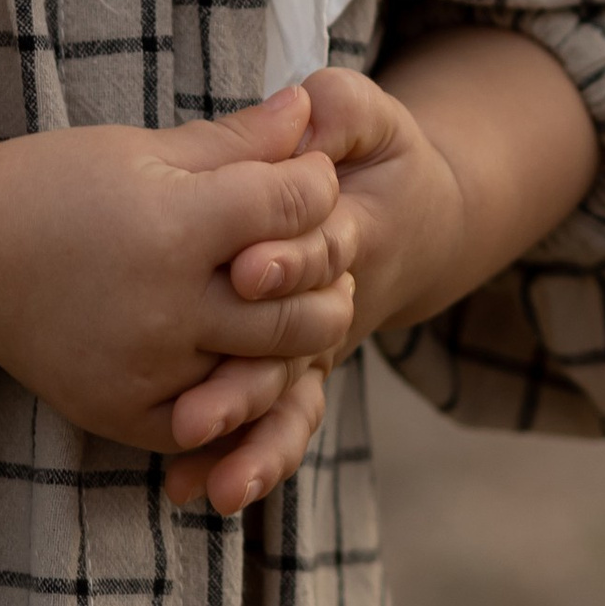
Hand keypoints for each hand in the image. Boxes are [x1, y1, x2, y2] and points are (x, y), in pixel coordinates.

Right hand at [0, 82, 358, 510]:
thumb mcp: (143, 148)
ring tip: (291, 302)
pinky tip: (242, 355)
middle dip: (327, 270)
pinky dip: (242, 392)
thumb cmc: (55, 185)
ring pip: (272, 368)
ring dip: (300, 335)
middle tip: (321, 250)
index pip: (296, 205)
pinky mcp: (131, 414)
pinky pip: (218, 420)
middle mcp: (170, 304)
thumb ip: (234, 139)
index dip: (315, 184)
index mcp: (177, 223)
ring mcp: (152, 368)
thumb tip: (308, 106)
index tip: (307, 176)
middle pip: (303, 303)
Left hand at [161, 31, 602, 513]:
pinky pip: (276, 427)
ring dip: (245, 444)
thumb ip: (341, 112)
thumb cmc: (375, 153)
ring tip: (200, 479)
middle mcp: (335, 304)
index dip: (289, 260)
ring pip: (287, 405)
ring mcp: (316, 347)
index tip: (245, 270)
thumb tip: (307, 114)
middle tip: (193, 415)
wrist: (416, 217)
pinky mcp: (296, 373)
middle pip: (294, 351)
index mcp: (355, 233)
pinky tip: (188, 492)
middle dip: (245, 384)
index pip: (322, 250)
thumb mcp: (367, 116)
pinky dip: (239, 462)